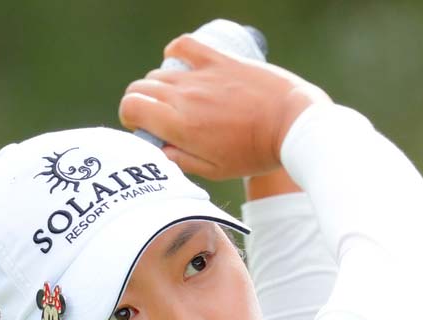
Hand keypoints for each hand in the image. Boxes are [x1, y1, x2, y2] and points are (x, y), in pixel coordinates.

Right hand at [118, 34, 331, 180]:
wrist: (292, 125)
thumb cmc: (257, 153)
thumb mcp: (216, 171)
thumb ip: (181, 160)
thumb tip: (159, 149)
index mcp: (179, 126)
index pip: (130, 107)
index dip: (131, 117)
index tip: (146, 127)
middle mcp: (184, 97)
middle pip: (139, 88)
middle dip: (142, 103)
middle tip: (162, 117)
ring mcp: (201, 75)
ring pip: (160, 73)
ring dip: (161, 86)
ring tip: (180, 100)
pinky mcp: (219, 60)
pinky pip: (184, 45)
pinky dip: (176, 52)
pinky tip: (182, 62)